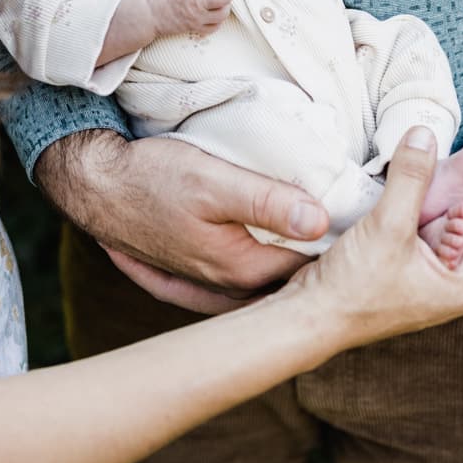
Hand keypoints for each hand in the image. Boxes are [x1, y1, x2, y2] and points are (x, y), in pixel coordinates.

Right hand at [35, 131, 329, 312]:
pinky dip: (261, 273)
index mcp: (240, 266)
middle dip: (322, 260)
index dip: (344, 242)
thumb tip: (322, 220)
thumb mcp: (213, 179)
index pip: (312, 264)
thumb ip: (266, 201)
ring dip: (292, 266)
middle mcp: (226, 286)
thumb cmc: (151, 176)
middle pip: (290, 279)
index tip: (369, 218)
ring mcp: (206, 284)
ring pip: (266, 281)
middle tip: (357, 230)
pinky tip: (275, 257)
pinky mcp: (191, 275)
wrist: (93, 184)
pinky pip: (239, 283)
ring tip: (323, 239)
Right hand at [289, 127, 462, 346]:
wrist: (313, 315)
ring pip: (453, 223)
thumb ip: (411, 178)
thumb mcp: (388, 227)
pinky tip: (419, 181)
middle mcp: (456, 281)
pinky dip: (428, 202)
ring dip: (453, 190)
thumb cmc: (354, 290)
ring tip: (453, 156)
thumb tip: (424, 136)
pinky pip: (428, 227)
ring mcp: (431, 275)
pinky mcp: (408, 266)